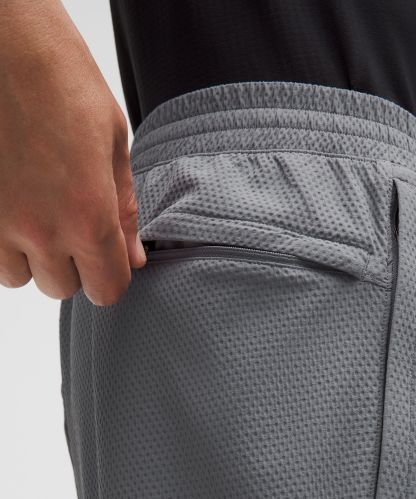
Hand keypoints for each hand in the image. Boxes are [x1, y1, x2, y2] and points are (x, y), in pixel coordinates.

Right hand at [0, 0, 146, 305]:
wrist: (6, 45)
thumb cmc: (64, 82)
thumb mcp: (114, 145)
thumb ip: (124, 211)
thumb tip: (134, 257)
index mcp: (88, 215)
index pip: (106, 290)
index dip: (111, 279)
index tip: (110, 262)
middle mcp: (40, 230)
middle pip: (63, 288)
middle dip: (74, 265)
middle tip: (74, 225)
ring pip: (21, 278)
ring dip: (35, 257)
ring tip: (40, 213)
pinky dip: (4, 245)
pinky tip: (14, 208)